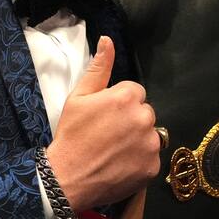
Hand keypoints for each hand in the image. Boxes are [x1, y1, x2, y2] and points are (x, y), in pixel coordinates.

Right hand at [46, 37, 161, 210]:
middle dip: (131, 121)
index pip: (135, 93)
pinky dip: (140, 162)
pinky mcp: (152, 167)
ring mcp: (151, 144)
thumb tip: (108, 40)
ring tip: (114, 152)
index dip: (119, 105)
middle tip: (108, 135)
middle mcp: (145, 117)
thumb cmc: (71, 135)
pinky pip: (151, 158)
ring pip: (150, 136)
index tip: (104, 118)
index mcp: (128, 97)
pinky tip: (121, 165)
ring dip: (138, 141)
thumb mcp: (79, 97)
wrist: (66, 178)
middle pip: (145, 113)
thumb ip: (99, 68)